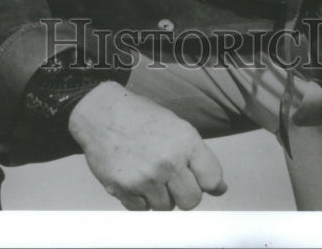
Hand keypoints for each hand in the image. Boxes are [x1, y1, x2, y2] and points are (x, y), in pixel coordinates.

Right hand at [68, 81, 226, 209]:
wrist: (101, 112)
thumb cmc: (140, 117)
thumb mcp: (175, 125)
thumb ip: (197, 155)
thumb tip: (219, 188)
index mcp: (185, 141)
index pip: (212, 179)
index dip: (208, 183)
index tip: (201, 181)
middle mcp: (168, 161)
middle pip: (191, 201)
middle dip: (184, 194)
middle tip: (172, 180)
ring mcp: (146, 177)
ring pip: (166, 208)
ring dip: (160, 197)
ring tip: (149, 174)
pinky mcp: (125, 189)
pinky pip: (142, 209)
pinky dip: (140, 199)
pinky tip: (134, 178)